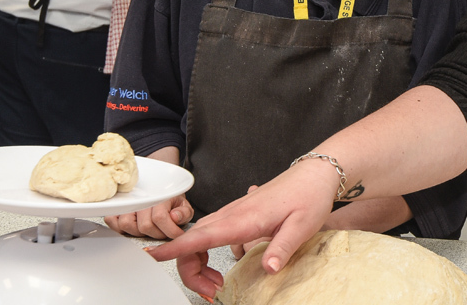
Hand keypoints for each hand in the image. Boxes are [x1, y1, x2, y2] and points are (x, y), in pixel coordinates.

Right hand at [105, 194, 192, 239]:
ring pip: (126, 224)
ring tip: (150, 230)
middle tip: (164, 232)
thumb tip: (174, 217)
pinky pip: (112, 221)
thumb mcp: (183, 204)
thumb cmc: (170, 199)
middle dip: (157, 234)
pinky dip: (120, 228)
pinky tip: (134, 228)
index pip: (159, 217)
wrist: (159, 188)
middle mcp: (141, 199)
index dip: (170, 230)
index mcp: (158, 196)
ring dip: (139, 232)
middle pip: (144, 226)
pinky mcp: (117, 208)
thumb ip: (183, 212)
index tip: (177, 234)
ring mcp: (128, 203)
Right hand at [146, 161, 337, 300]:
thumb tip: (268, 268)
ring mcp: (232, 213)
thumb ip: (282, 248)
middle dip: (190, 271)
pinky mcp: (236, 215)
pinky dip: (204, 252)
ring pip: (198, 238)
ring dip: (197, 264)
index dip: (174, 248)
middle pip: (192, 242)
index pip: (200, 236)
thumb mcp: (302, 226)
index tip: (153, 256)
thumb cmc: (308, 196)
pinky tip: (220, 266)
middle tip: (213, 292)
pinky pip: (209, 234)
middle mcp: (232, 214)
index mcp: (243, 219)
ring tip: (217, 284)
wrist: (314, 175)